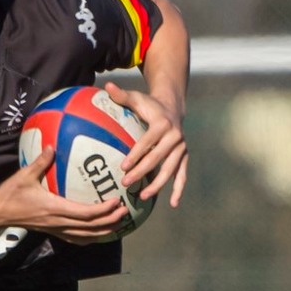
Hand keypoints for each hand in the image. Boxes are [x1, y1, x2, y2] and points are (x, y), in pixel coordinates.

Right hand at [0, 152, 126, 241]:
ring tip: (117, 224)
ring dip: (103, 231)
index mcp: (55, 209)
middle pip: (91, 228)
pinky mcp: (52, 232)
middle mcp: (58, 223)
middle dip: (111, 221)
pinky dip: (90, 237)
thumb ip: (40, 162)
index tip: (117, 201)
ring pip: (86, 237)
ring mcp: (56, 229)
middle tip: (125, 212)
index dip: (104, 209)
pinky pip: (76, 239)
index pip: (86, 213)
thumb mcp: (24, 175)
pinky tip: (97, 232)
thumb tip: (52, 145)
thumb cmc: (10, 194)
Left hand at [106, 82, 187, 207]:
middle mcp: (175, 137)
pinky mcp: (184, 156)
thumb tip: (106, 85)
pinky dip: (178, 189)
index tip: (123, 167)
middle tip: (126, 183)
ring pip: (170, 170)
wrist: (172, 107)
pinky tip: (172, 204)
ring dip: (158, 185)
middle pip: (157, 158)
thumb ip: (121, 95)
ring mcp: (181, 148)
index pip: (148, 142)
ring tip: (143, 196)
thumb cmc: (149, 104)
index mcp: (163, 124)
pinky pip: (182, 175)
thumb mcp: (136, 98)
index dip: (136, 154)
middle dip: (142, 172)